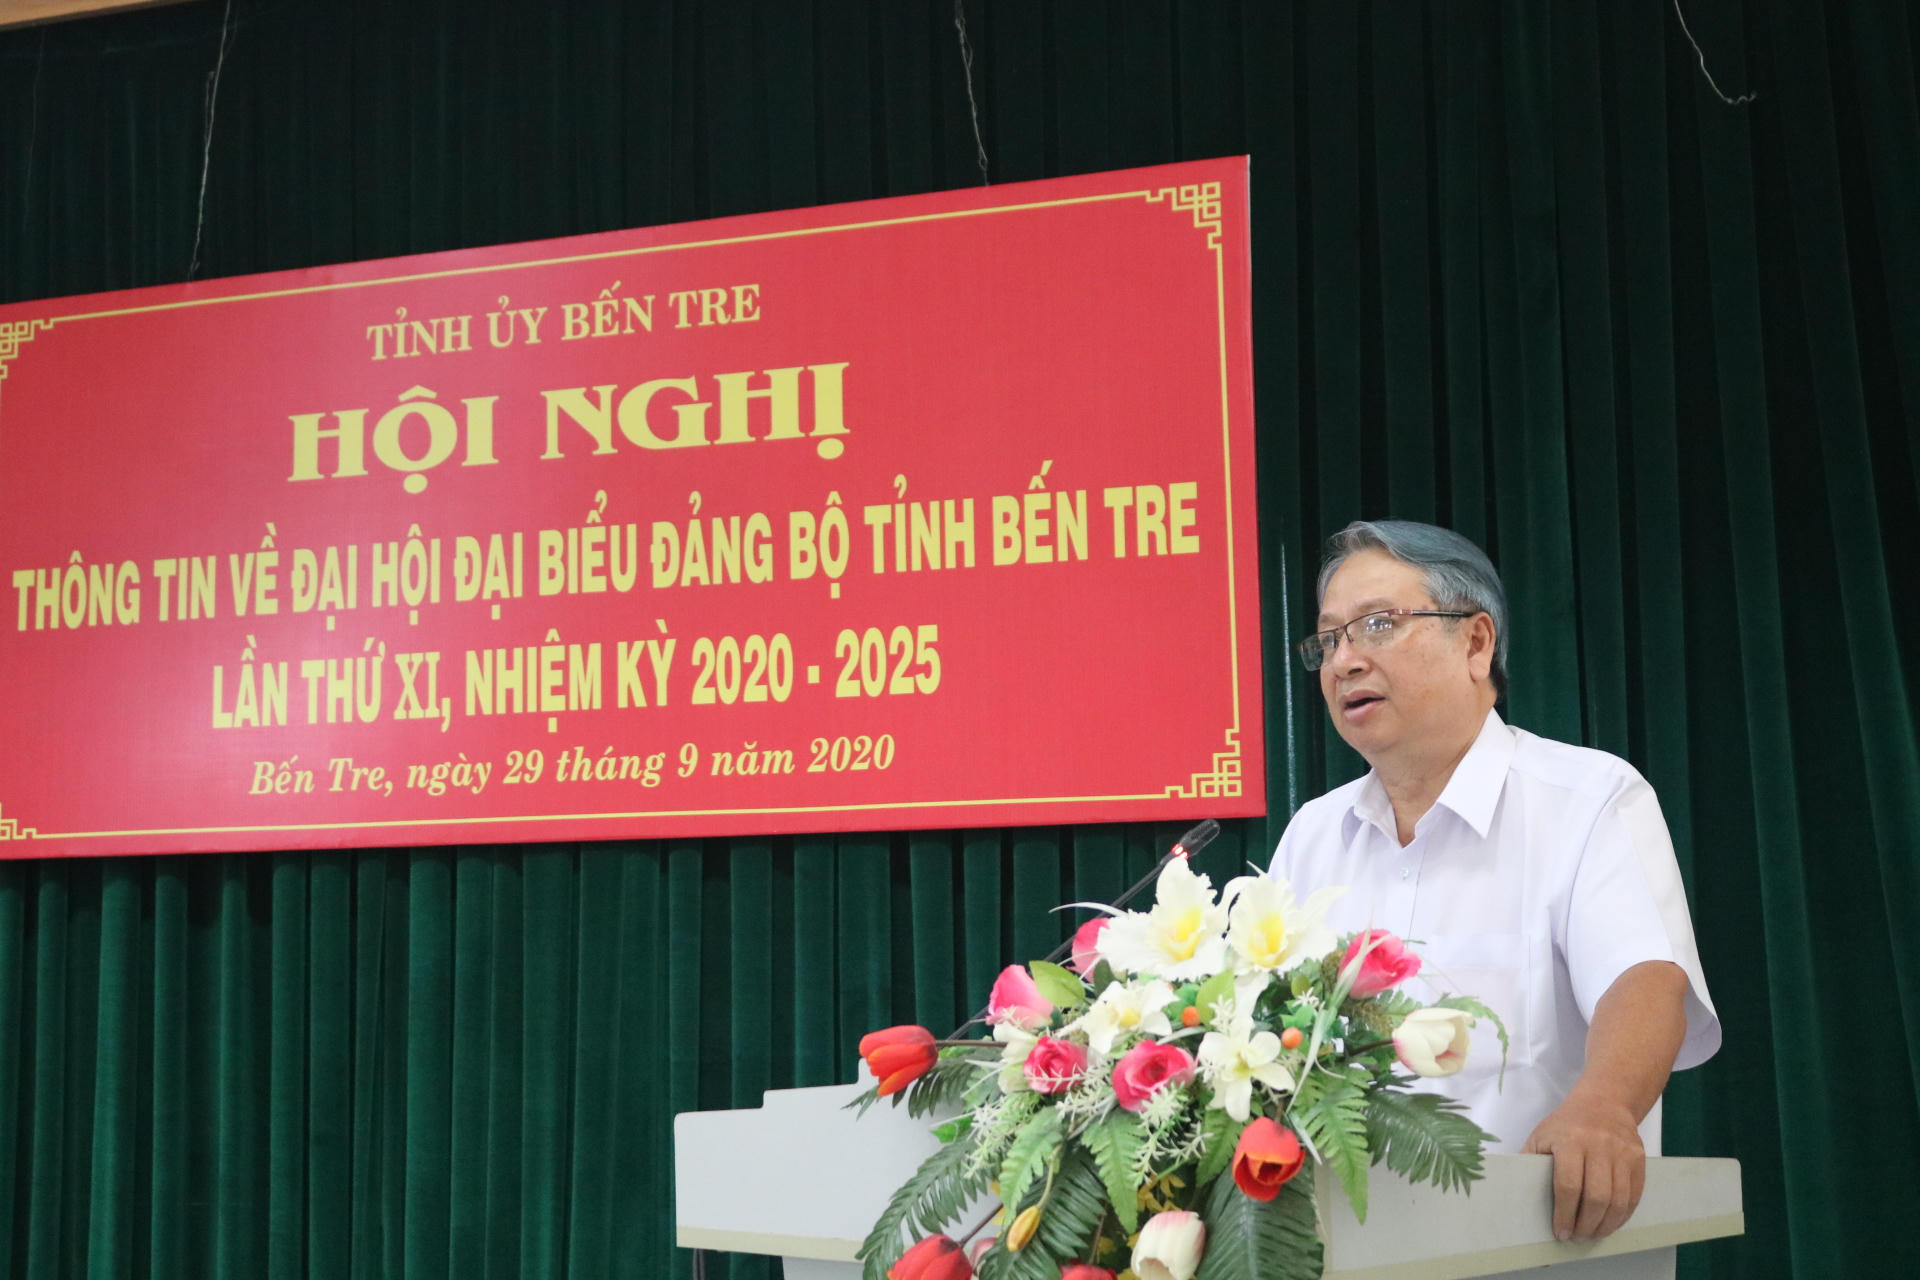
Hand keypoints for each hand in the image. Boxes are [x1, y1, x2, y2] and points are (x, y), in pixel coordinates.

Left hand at [1522, 1092, 1645, 1241]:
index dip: (1565, 1214)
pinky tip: (1610, 1223)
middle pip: (1597, 1196)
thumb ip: (1531, 1162)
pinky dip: (1622, 1215)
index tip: (1561, 1232)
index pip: (1569, 1185)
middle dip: (1586, 1224)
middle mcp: (1599, 1146)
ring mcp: (1622, 1153)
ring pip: (1618, 1200)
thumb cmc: (1566, 1125)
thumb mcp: (1542, 1136)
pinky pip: (1634, 1195)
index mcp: (1570, 1141)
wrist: (1604, 1103)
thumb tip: (1517, 1194)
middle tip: (1577, 1237)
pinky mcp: (1639, 1159)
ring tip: (1592, 1234)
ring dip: (1605, 1224)